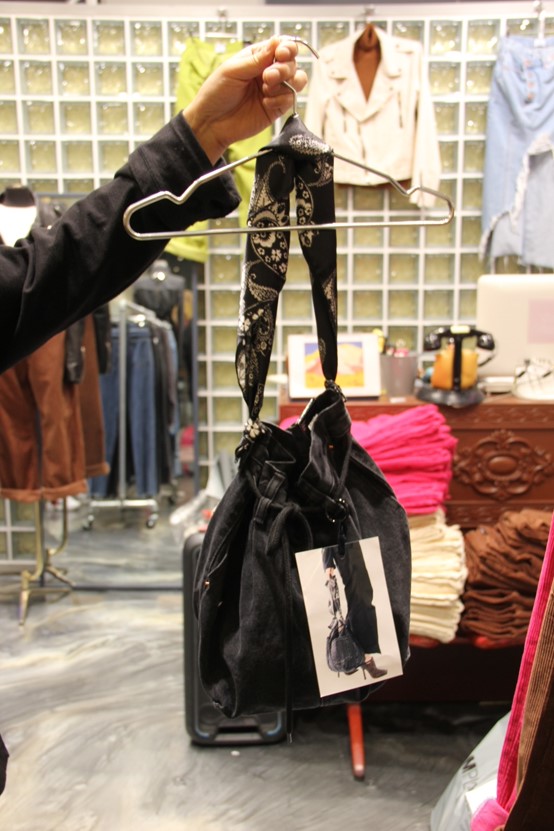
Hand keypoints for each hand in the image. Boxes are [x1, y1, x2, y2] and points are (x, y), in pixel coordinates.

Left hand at [183, 36, 307, 163]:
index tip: (281, 54)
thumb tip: (277, 41)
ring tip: (267, 88)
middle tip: (268, 76)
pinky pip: (290, 99)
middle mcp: (268, 72)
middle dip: (284, 68)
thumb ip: (257, 59)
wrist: (211, 123)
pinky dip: (281, 99)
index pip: (281, 46)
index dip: (287, 48)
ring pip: (297, 80)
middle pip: (292, 63)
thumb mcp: (233, 71)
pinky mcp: (276, 108)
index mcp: (257, 58)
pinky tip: (266, 103)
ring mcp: (273, 91)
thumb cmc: (216, 94)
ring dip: (287, 82)